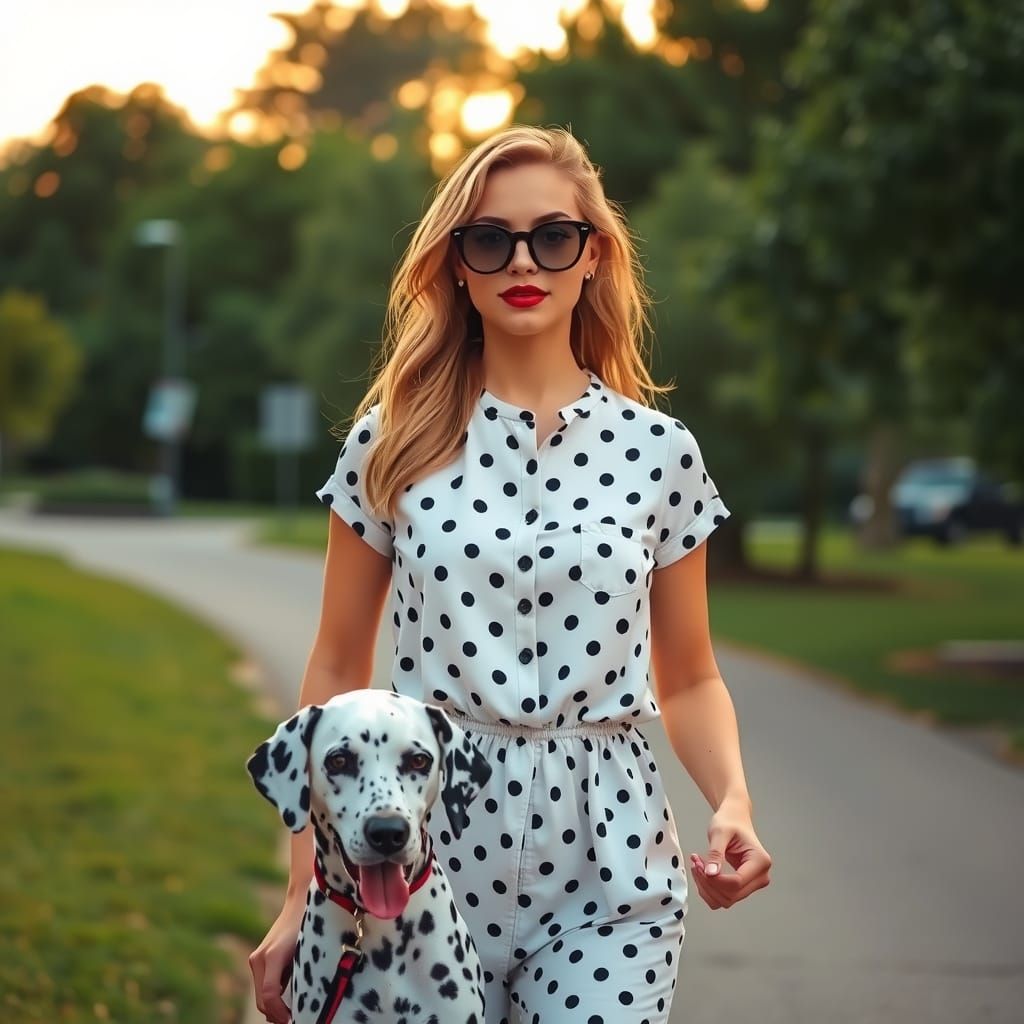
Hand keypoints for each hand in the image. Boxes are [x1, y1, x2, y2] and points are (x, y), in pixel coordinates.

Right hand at [248, 896, 304, 1022]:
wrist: (301, 899)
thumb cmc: (310, 922)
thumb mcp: (309, 949)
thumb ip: (302, 974)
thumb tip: (303, 1002)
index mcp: (272, 956)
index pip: (270, 996)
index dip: (280, 1013)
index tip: (294, 1021)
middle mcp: (260, 958)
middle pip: (262, 1000)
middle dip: (277, 1015)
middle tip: (297, 1020)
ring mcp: (257, 958)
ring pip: (261, 995)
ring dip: (275, 1007)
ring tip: (295, 1013)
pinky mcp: (259, 958)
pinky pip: (264, 985)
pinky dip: (273, 997)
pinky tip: (289, 999)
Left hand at [690, 800, 771, 909]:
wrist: (734, 819)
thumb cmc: (730, 821)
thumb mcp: (719, 833)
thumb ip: (715, 853)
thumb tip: (711, 874)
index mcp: (760, 861)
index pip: (737, 883)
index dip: (715, 880)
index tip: (700, 865)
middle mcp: (761, 876)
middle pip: (731, 895)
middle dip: (709, 883)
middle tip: (696, 863)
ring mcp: (753, 883)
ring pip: (726, 900)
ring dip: (707, 888)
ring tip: (698, 866)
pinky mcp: (742, 886)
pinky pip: (723, 898)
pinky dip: (709, 890)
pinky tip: (702, 873)